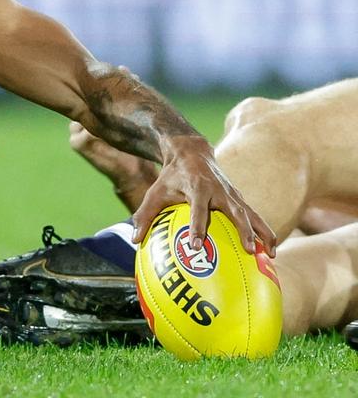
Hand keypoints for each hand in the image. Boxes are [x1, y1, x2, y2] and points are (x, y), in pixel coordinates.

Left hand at [131, 138, 277, 256]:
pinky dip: (264, 230)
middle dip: (243, 230)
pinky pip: (254, 215)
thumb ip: (144, 214)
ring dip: (262, 232)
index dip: (197, 228)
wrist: (192, 151)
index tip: (196, 246)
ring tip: (270, 254)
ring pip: (251, 213)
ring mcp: (232, 193)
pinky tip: (270, 250)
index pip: (198, 210)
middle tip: (249, 250)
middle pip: (235, 211)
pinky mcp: (239, 197)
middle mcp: (219, 190)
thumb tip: (134, 240)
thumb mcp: (155, 191)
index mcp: (197, 188)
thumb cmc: (171, 176)